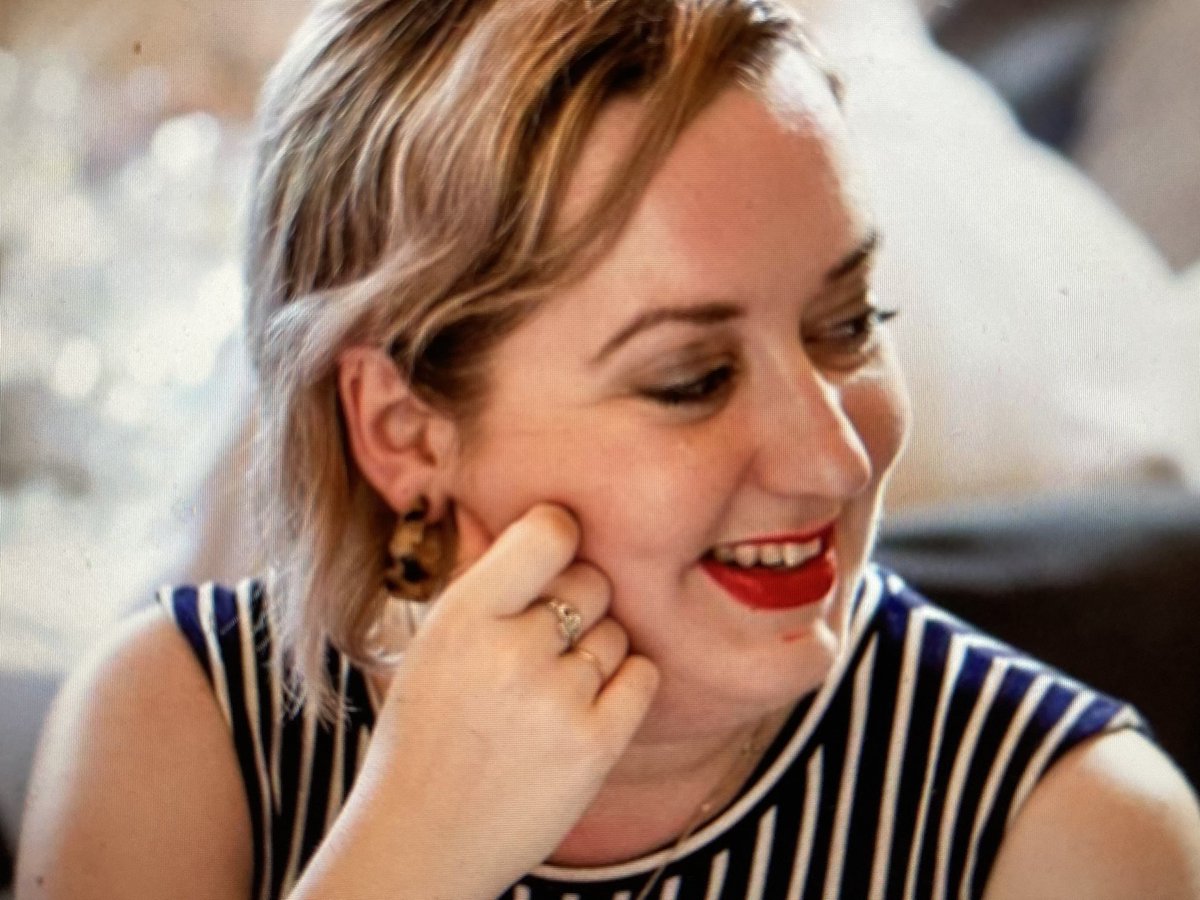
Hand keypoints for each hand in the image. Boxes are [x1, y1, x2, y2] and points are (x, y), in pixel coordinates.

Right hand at [356, 503, 659, 896]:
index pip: (549, 532)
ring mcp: (557, 700)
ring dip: (595, 651)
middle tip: (544, 641)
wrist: (421, 838)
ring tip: (550, 689)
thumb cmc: (429, 730)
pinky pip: (643, 675)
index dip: (561, 533)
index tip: (557, 548)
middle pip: (593, 581)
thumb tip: (546, 519)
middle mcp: (512, 652)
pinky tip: (588, 704)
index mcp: (463, 615)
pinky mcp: (595, 746)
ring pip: (617, 631)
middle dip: (577, 603)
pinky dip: (625, 683)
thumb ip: (487, 582)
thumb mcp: (434, 642)